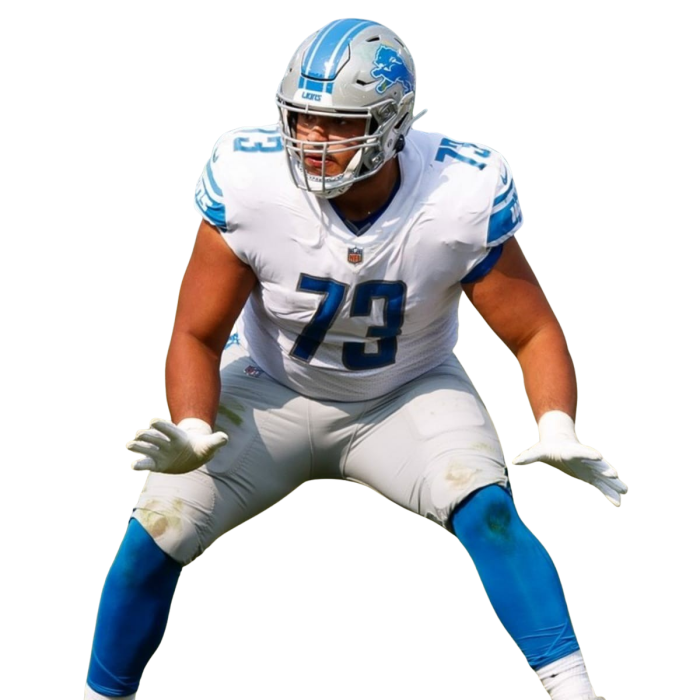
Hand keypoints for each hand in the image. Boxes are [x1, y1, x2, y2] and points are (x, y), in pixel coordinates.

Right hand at [126, 417, 227, 473]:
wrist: (194, 454)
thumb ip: (216, 441)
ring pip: (146, 448)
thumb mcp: (210, 445)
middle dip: (147, 435)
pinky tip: (133, 466)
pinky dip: (139, 465)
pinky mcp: (156, 464)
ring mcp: (160, 452)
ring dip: (138, 447)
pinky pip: (146, 464)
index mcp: (178, 436)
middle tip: (139, 434)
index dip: (162, 426)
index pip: (169, 430)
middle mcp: (166, 443)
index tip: (154, 422)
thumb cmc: (201, 447)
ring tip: (129, 445)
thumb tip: (225, 438)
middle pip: (155, 437)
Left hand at [511, 411, 627, 506]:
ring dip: (614, 483)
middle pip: (597, 464)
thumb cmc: (546, 448)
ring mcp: (590, 468)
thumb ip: (528, 457)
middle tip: (615, 475)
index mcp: (572, 451)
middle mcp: (584, 459)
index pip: (581, 451)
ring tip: (625, 491)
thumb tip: (515, 461)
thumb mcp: (536, 452)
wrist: (558, 444)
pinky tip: (618, 503)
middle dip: (606, 469)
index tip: (598, 456)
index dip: (589, 453)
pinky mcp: (591, 476)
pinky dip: (609, 494)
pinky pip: (602, 486)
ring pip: (604, 476)